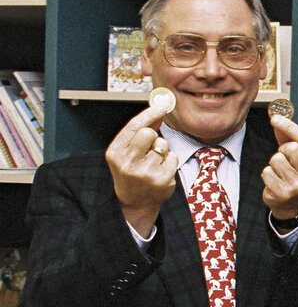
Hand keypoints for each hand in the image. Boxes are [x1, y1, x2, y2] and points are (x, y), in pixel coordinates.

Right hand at [106, 103, 177, 235]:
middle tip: (148, 148)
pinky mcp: (161, 180)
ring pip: (163, 144)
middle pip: (149, 133)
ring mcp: (145, 173)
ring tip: (152, 162)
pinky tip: (160, 170)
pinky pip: (173, 157)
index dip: (149, 113)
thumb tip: (158, 111)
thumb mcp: (127, 152)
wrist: (134, 202)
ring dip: (162, 150)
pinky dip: (169, 161)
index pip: (133, 126)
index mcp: (115, 153)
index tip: (162, 104)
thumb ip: (139, 131)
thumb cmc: (131, 171)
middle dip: (153, 136)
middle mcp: (127, 163)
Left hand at [261, 114, 297, 219]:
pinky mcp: (284, 192)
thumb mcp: (297, 153)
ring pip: (277, 159)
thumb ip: (288, 135)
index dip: (288, 126)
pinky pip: (267, 172)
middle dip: (283, 150)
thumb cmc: (295, 173)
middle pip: (290, 148)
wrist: (293, 202)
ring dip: (274, 163)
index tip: (275, 119)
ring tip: (280, 170)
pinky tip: (275, 179)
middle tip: (285, 158)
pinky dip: (267, 174)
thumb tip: (278, 117)